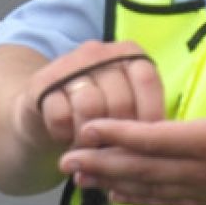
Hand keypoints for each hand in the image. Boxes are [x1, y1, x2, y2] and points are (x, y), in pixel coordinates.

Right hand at [15, 40, 163, 157]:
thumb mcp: (125, 106)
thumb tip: (163, 142)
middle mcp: (99, 52)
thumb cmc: (97, 111)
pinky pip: (61, 116)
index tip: (146, 142)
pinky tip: (66, 139)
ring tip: (91, 149)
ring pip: (90, 107)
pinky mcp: (41, 84)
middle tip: (114, 151)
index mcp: (128, 54)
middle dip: (119, 135)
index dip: (150, 116)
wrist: (43, 109)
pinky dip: (66, 135)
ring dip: (92, 138)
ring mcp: (68, 65)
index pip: (147, 81)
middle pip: (120, 100)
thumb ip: (144, 115)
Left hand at [58, 44, 205, 204]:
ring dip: (113, 183)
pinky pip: (168, 202)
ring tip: (80, 179)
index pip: (156, 139)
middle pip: (143, 169)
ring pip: (150, 189)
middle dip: (102, 163)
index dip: (120, 135)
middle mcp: (205, 170)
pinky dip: (140, 199)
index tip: (88, 129)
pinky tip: (119, 195)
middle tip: (65, 160)